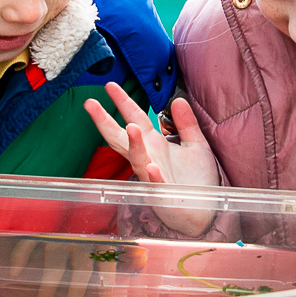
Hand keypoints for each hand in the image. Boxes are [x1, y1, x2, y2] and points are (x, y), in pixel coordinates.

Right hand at [85, 84, 217, 235]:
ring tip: (132, 127)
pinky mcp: (163, 194)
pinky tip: (152, 167)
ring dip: (134, 144)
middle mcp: (148, 158)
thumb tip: (178, 99)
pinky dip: (153, 176)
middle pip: (122, 137)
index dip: (123, 102)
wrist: (205, 211)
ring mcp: (152, 177)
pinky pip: (156, 184)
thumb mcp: (195, 144)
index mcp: (154, 144)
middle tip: (90, 104)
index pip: (135, 118)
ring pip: (137, 159)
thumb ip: (186, 123)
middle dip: (105, 121)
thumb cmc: (197, 180)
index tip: (109, 85)